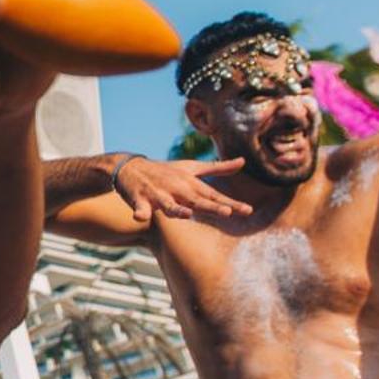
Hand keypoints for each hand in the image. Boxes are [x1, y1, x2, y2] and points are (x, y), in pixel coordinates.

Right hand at [113, 156, 252, 221]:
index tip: (248, 210)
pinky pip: (140, 208)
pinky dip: (140, 212)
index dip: (230, 203)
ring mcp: (158, 194)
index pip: (214, 195)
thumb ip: (218, 168)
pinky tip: (141, 216)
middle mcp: (177, 188)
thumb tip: (243, 162)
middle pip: (196, 200)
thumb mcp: (192, 167)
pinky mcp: (140, 199)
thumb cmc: (166, 171)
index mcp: (190, 183)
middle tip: (227, 212)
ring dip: (177, 209)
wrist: (131, 166)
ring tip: (187, 214)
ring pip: (168, 204)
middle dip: (211, 207)